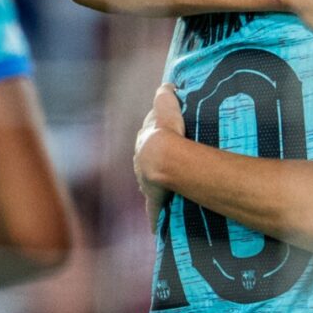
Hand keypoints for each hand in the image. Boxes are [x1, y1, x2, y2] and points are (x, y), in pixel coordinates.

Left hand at [135, 84, 185, 232]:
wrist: (163, 157)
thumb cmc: (167, 132)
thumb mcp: (167, 107)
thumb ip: (165, 96)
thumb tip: (166, 86)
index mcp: (143, 142)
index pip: (150, 138)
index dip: (159, 137)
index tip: (170, 138)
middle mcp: (140, 162)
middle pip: (148, 161)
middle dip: (156, 161)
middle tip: (173, 162)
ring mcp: (146, 182)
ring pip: (150, 183)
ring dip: (158, 184)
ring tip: (172, 186)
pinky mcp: (154, 201)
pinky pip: (155, 210)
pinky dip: (155, 218)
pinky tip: (156, 227)